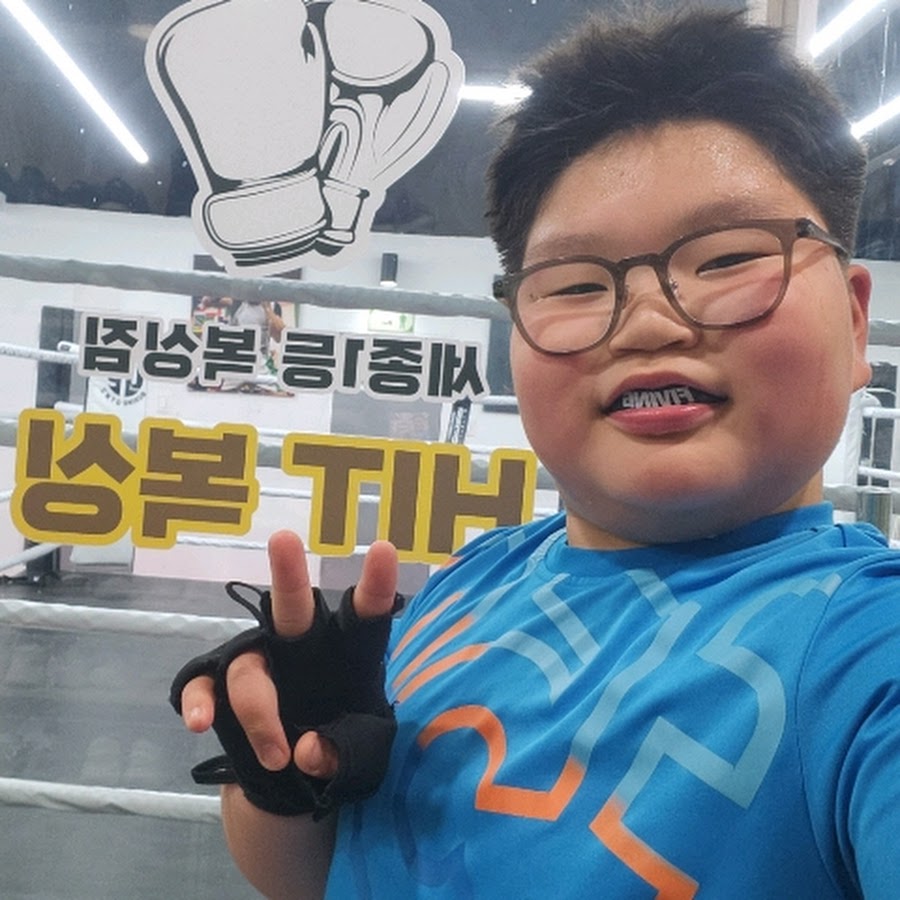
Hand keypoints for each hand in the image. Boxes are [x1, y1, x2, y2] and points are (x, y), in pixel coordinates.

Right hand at [178, 530, 397, 779]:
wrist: (290, 786)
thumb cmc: (338, 752)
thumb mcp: (357, 762)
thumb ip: (341, 755)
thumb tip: (305, 751)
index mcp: (345, 655)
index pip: (364, 617)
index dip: (375, 586)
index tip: (385, 550)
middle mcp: (300, 649)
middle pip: (293, 609)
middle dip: (288, 575)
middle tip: (284, 539)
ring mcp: (257, 664)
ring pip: (248, 670)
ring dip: (259, 714)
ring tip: (277, 758)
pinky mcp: (220, 687)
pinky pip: (203, 685)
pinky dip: (199, 702)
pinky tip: (200, 722)